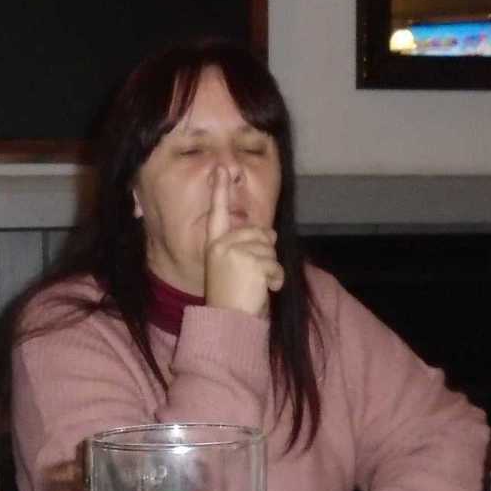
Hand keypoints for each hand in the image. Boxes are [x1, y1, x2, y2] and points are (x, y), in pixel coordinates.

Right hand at [202, 168, 282, 317]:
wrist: (228, 322)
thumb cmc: (232, 299)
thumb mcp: (233, 268)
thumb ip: (246, 248)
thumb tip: (271, 232)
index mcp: (214, 245)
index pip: (217, 213)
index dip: (220, 190)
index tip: (222, 168)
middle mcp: (221, 245)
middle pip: (259, 233)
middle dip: (267, 252)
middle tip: (256, 275)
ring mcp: (235, 252)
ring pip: (269, 249)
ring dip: (271, 269)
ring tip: (258, 286)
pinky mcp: (250, 261)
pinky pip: (275, 263)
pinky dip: (276, 279)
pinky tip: (266, 290)